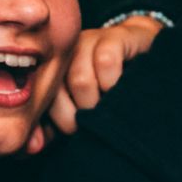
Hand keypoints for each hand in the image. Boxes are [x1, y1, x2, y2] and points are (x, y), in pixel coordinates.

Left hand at [45, 14, 166, 137]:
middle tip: (97, 120)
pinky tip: (121, 86)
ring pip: (80, 77)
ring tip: (110, 105)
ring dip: (97, 100)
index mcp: (55, 68)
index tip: (81, 130)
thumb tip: (34, 145)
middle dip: (80, 115)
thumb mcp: (86, 105)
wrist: (147, 51)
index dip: (62, 121)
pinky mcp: (116, 36)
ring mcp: (90, 41)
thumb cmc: (114, 85)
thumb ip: (59, 124)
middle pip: (58, 90)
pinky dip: (113, 81)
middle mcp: (67, 52)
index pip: (44, 99)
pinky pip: (106, 60)